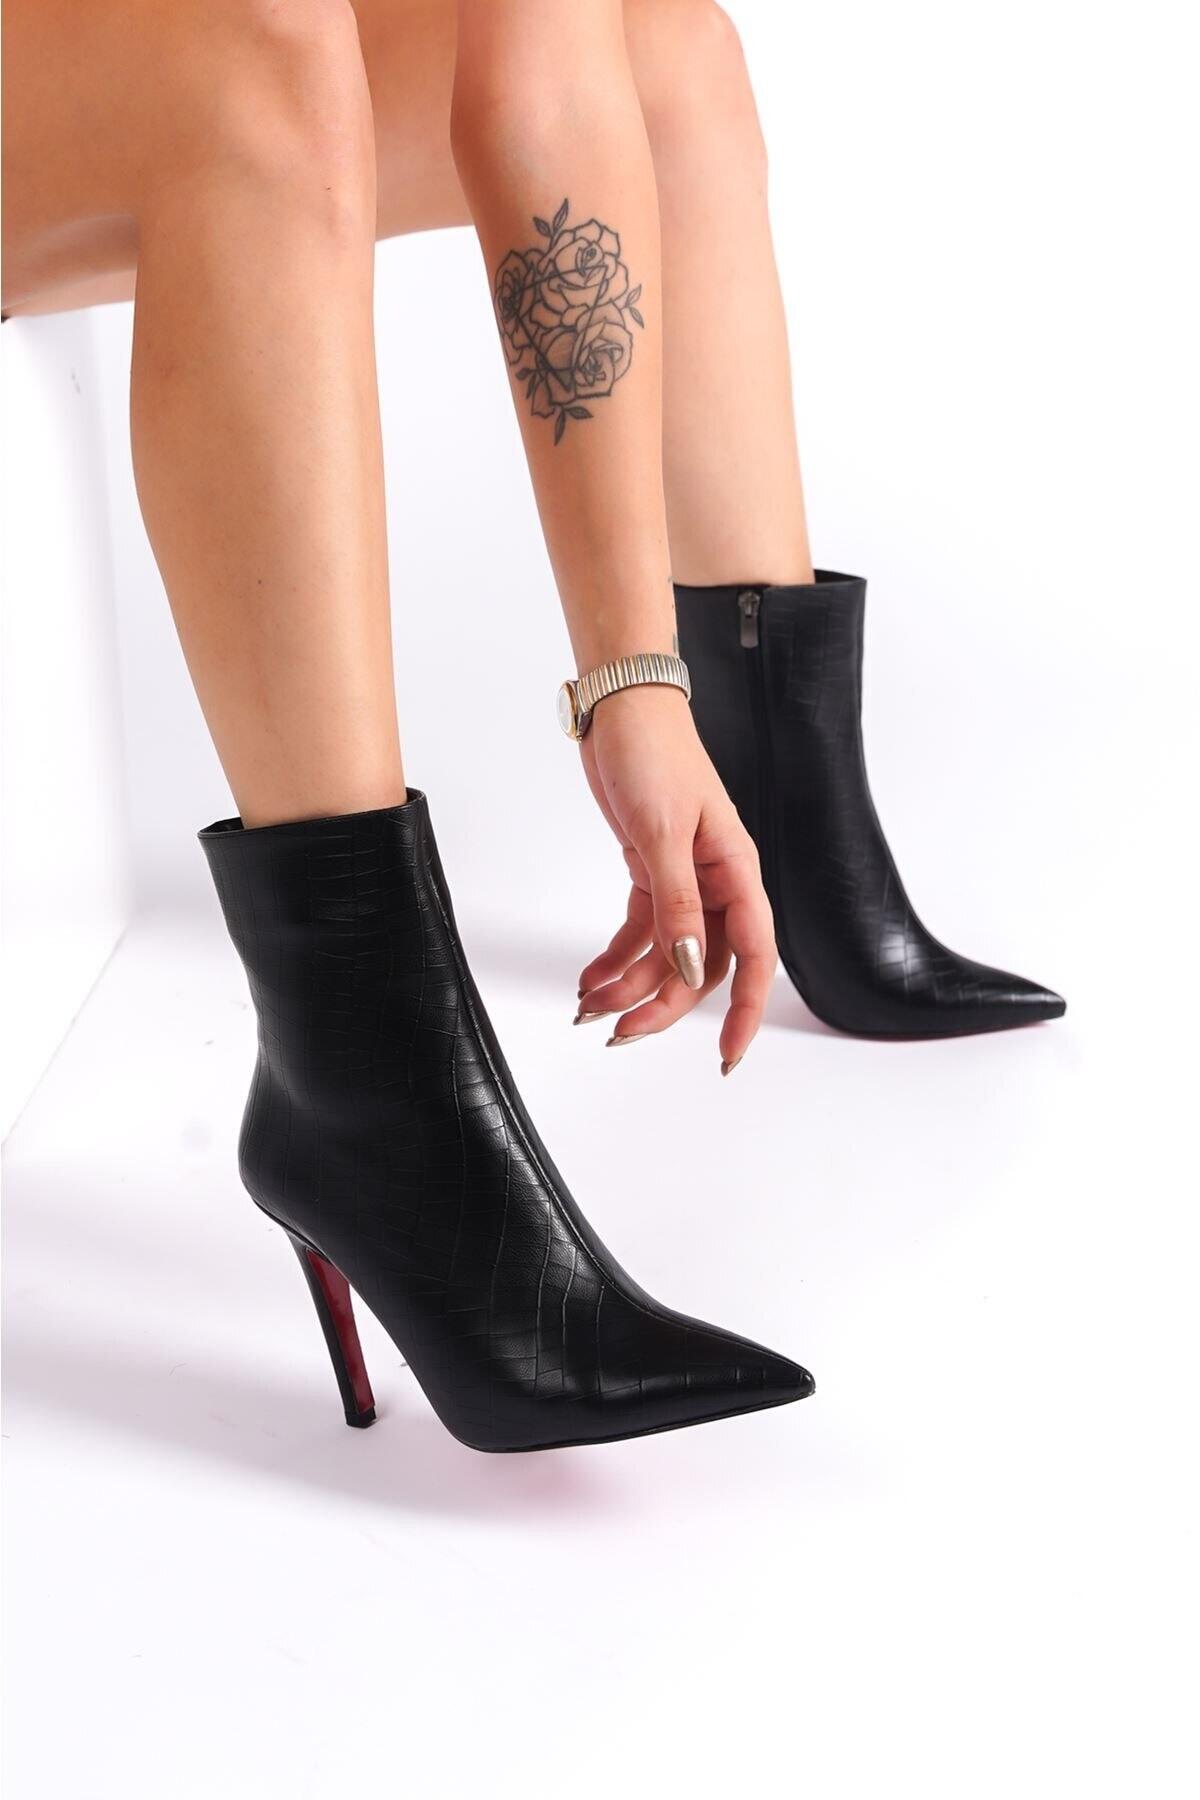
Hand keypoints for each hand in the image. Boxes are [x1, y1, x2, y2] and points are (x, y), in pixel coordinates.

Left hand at [575, 685, 775, 1071]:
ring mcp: (684, 879)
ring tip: (590, 1010)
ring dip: (631, 987)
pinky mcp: (651, 871)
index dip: (747, 1011)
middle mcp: (717, 883)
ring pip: (667, 956)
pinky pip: (640, 932)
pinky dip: (616, 958)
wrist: (620, 705)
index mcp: (737, 872)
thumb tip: (692, 968)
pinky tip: (591, 978)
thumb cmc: (653, 753)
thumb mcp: (661, 833)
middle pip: (702, 967)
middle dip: (662, 1006)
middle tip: (618, 1035)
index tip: (727, 1056)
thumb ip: (677, 906)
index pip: (755, 957)